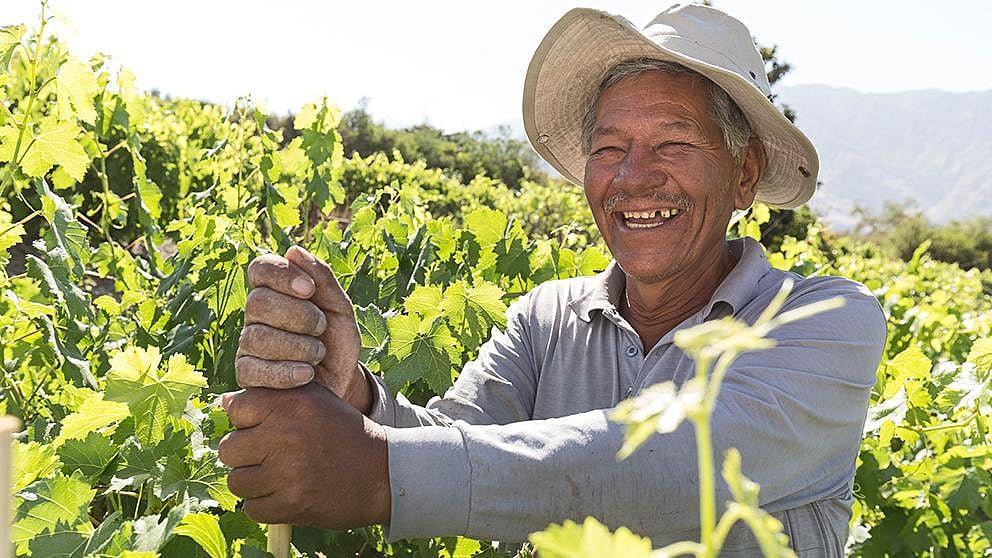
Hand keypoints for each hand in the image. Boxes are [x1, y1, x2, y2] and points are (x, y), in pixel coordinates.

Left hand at [218, 384, 390, 528]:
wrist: (381, 472)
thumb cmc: (343, 432)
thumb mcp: (315, 400)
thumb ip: (273, 396)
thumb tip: (226, 403)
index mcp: (290, 403)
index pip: (236, 408)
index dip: (247, 421)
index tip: (265, 428)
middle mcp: (285, 434)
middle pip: (228, 448)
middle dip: (245, 455)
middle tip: (269, 456)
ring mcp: (286, 472)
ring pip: (237, 481)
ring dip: (253, 482)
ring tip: (279, 476)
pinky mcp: (291, 503)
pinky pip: (253, 508)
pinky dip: (265, 505)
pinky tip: (286, 494)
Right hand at [237, 246, 371, 412]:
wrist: (340, 386)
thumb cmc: (337, 344)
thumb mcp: (340, 310)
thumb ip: (322, 280)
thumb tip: (294, 250)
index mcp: (276, 292)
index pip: (261, 268)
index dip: (282, 275)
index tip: (309, 290)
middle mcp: (256, 315)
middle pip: (258, 302)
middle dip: (298, 315)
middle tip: (321, 328)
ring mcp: (248, 344)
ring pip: (257, 337)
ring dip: (298, 346)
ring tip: (318, 354)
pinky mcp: (247, 374)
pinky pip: (255, 370)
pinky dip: (286, 372)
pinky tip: (307, 374)